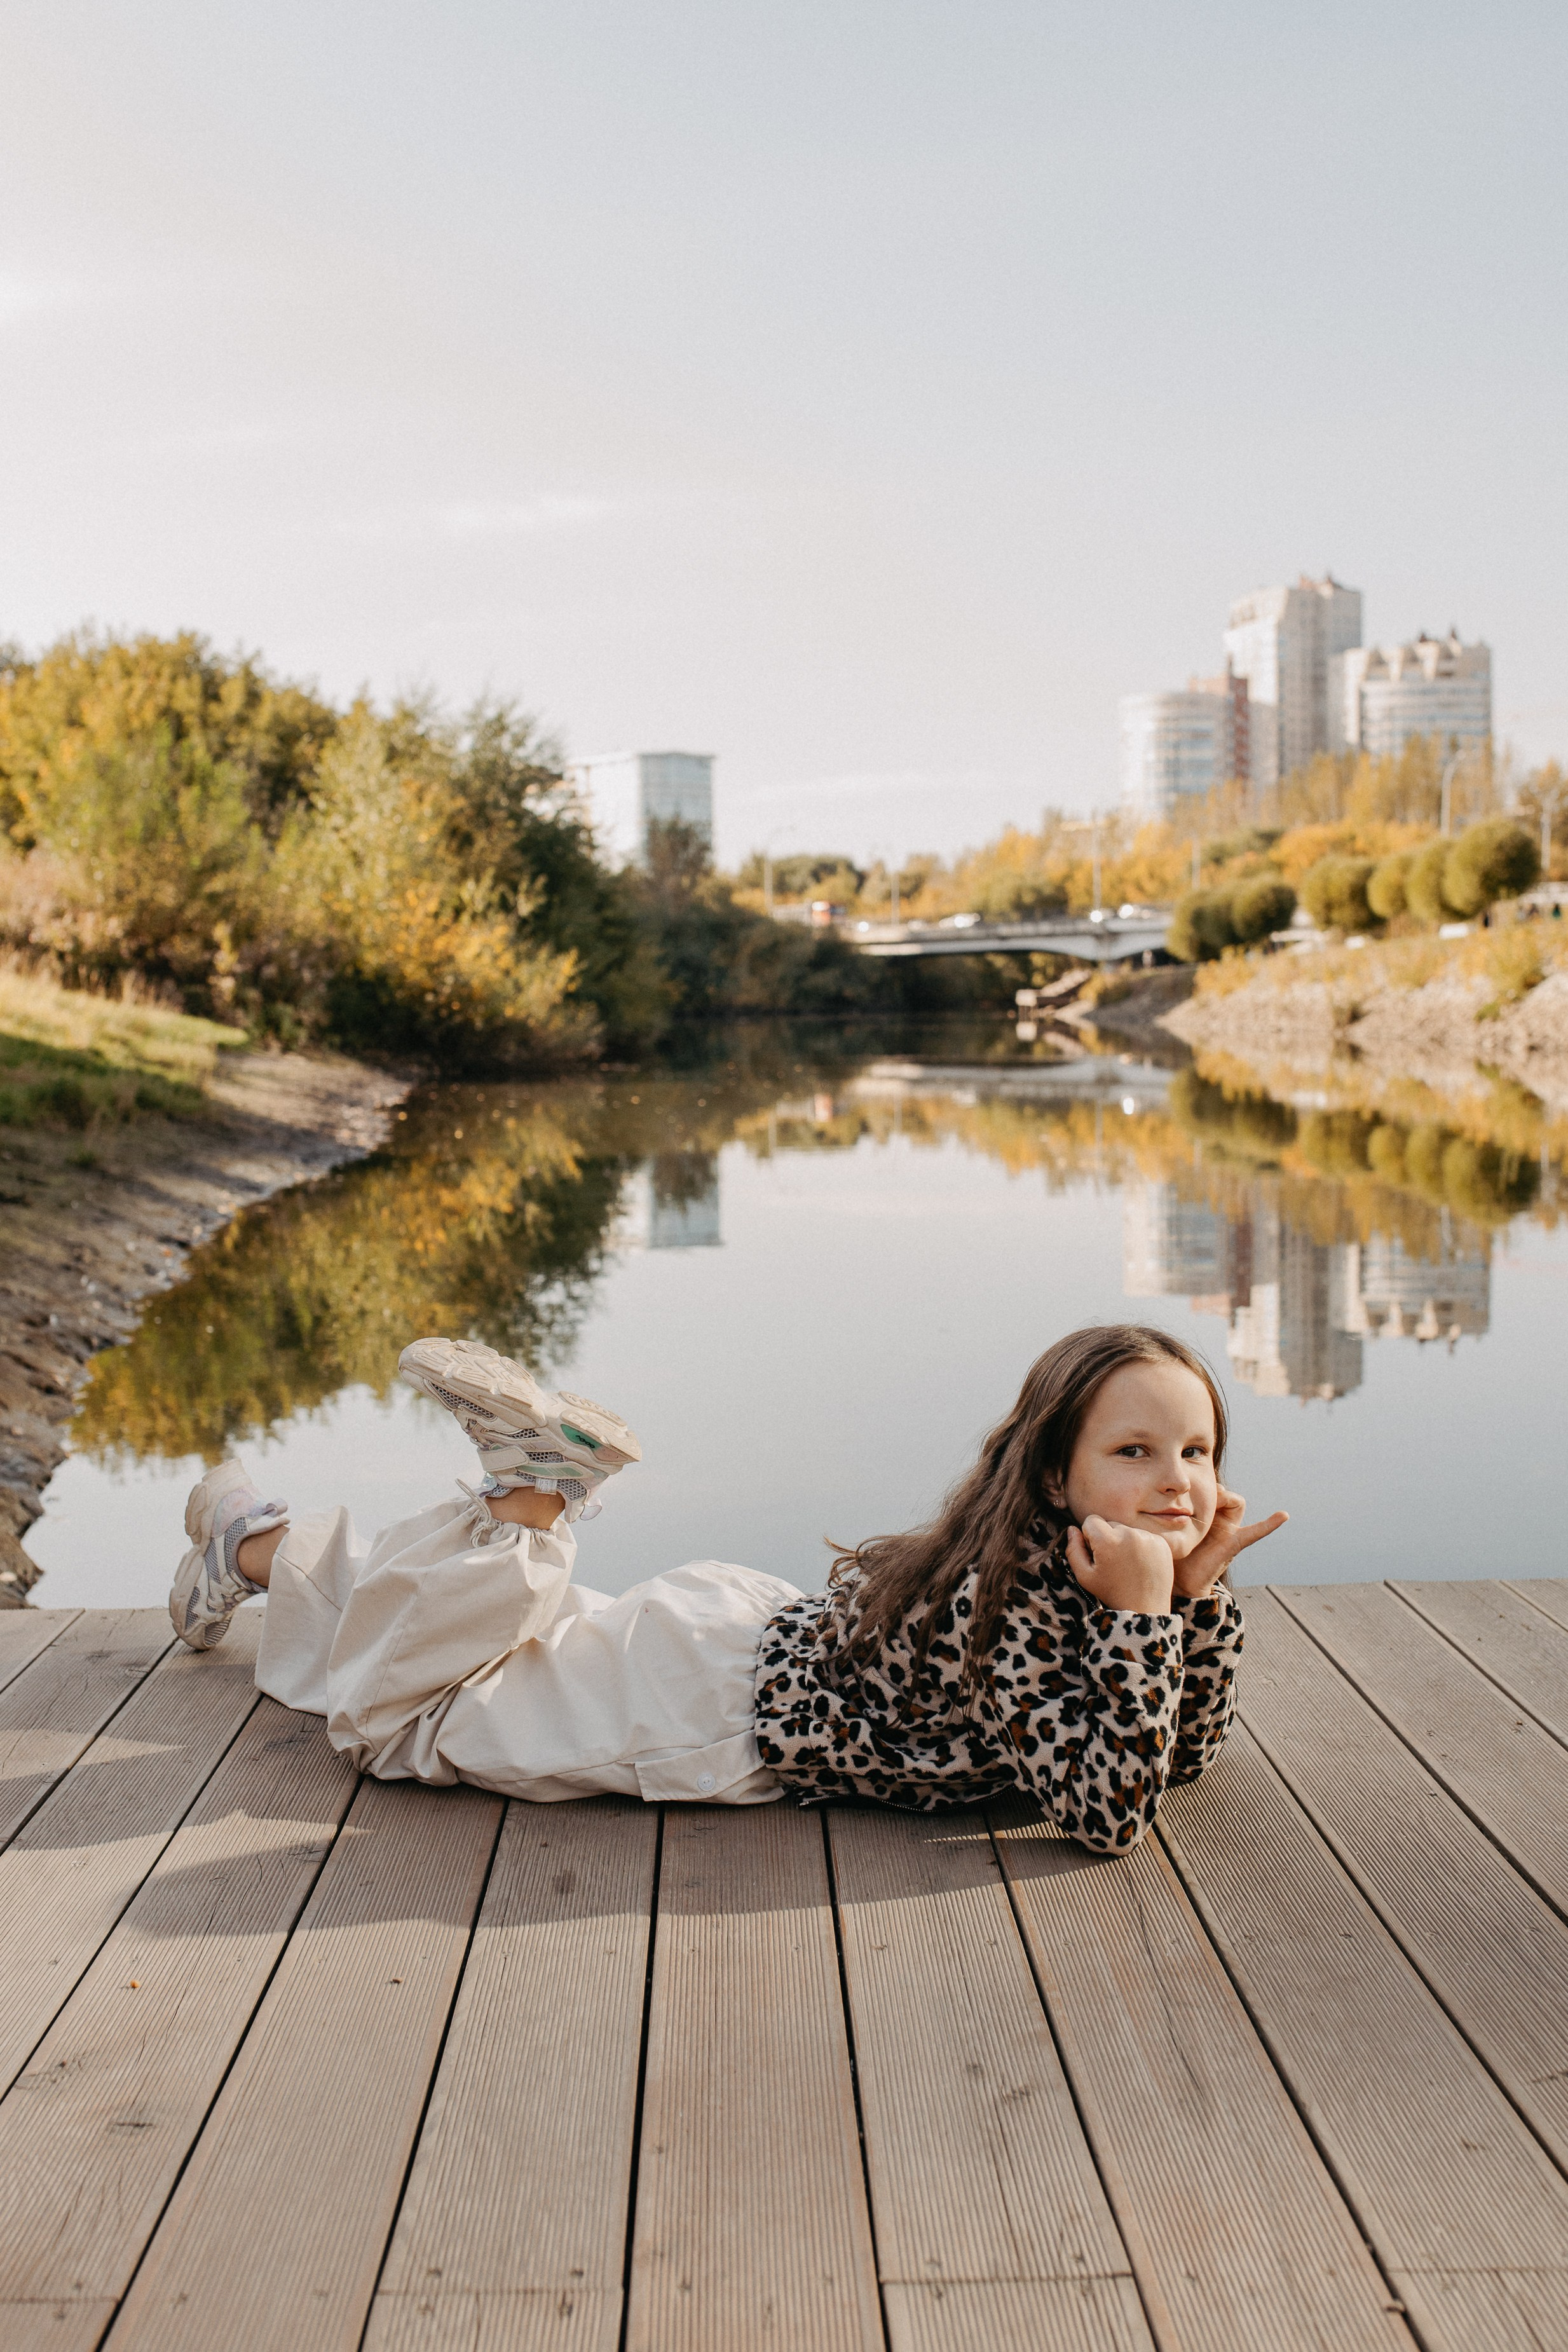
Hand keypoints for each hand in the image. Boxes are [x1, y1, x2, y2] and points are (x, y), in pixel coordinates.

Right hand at [1066, 1515, 1175, 1614]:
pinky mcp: (1161, 1543)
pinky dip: (1141, 1546)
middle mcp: (1129, 1533)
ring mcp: (1147, 1537)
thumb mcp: (1085, 1576)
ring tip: (1127, 1565)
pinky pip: (1144, 1536)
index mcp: (1107, 1540)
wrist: (1145, 1608)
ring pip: (1127, 1530)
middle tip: (1113, 1563)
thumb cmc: (1111, 1593)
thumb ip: (1074, 1550)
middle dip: (1108, 1539)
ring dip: (1125, 1542)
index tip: (1097, 1554)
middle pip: (1110, 1524)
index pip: (1091, 1520)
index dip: (1090, 1537)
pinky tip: (1140, 1564)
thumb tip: (1072, 1529)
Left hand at [1173, 1485, 1287, 1599]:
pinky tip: (1283, 1515)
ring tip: (1213, 1503)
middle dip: (1214, 1490)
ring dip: (1225, 1498)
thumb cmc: (1171, 1550)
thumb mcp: (1168, 1526)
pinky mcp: (1235, 1544)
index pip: (1211, 1488)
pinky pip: (1256, 1532)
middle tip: (1199, 1498)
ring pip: (1237, 1502)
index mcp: (1205, 1513)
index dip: (1204, 1486)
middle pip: (1225, 1492)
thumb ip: (1167, 1512)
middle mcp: (1220, 1519)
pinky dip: (1270, 1524)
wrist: (1180, 1580)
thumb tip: (1155, 1499)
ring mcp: (1230, 1530)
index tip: (1187, 1493)